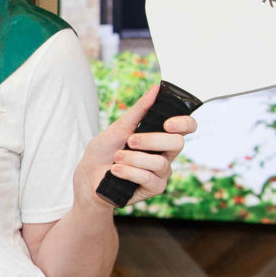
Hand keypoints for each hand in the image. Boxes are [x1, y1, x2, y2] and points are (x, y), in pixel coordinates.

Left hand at [83, 83, 195, 205]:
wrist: (88, 177)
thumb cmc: (103, 151)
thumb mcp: (118, 127)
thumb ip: (139, 110)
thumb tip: (156, 88)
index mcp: (160, 135)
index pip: (187, 127)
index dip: (184, 123)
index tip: (167, 123)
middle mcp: (166, 153)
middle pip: (178, 143)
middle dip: (151, 140)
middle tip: (130, 140)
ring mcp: (161, 172)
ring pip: (160, 162)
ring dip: (133, 158)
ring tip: (117, 158)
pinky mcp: (154, 188)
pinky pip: (149, 178)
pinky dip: (129, 172)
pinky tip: (116, 171)